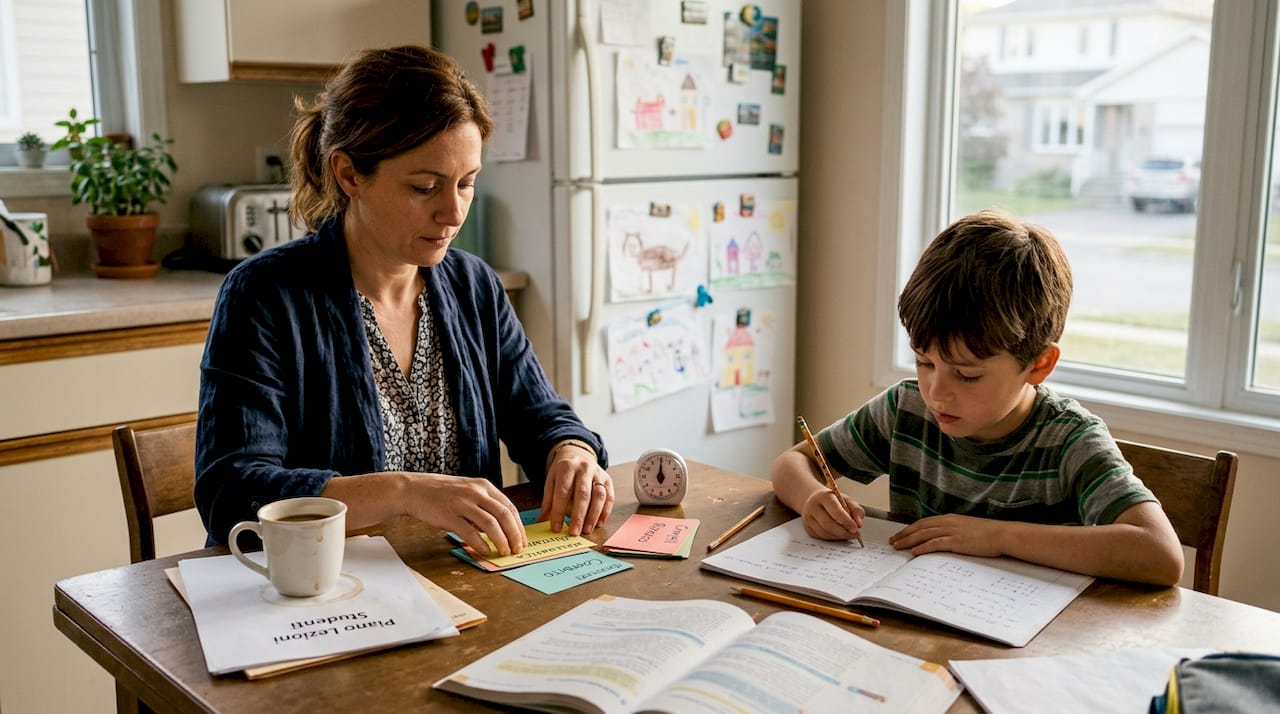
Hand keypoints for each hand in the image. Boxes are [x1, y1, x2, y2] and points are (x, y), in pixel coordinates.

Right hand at [401, 473, 525, 556]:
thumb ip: (484, 506)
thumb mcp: (468, 491)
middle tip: (517, 550)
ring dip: (500, 541)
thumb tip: (500, 529)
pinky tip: (485, 551)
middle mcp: (476, 492)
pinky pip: (470, 532)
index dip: (518, 526)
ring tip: (504, 552)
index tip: (522, 540)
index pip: (509, 507)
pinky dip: (480, 543)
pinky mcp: (450, 515)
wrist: (414, 489)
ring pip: (490, 524)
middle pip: (504, 515)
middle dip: (514, 535)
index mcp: (484, 486)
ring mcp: (463, 503)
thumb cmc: (442, 493)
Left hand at [538, 448, 613, 534]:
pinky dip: (605, 512)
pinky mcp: (608, 480)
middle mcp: (584, 468)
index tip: (556, 527)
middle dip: (578, 516)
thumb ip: (548, 501)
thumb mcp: (551, 481)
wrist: (578, 455)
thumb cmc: (563, 473)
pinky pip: (610, 497)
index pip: (562, 492)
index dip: (559, 511)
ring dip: (593, 516)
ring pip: (599, 496)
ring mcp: (598, 473)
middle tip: (574, 532)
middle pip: (583, 494)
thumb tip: (541, 522)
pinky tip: (598, 523)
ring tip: (586, 530)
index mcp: (566, 467)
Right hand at [800, 489, 863, 540]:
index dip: (846, 521)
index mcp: (823, 497)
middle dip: (843, 532)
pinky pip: (822, 537)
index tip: (856, 528)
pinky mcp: (808, 528)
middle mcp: (813, 507)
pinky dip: (833, 538)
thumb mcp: (846, 500)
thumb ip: (856, 510)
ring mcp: (808, 518)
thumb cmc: (833, 500)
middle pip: (828, 524)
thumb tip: (859, 523)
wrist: (815, 500)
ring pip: (824, 533)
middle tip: (855, 534)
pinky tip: (839, 535)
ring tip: (849, 534)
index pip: (835, 510)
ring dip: (839, 536)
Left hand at [889, 513, 1003, 556]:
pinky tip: (914, 552)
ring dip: (908, 540)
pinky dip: (923, 547)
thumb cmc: (988, 534)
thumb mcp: (967, 528)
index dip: (910, 528)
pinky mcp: (956, 541)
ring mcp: (951, 531)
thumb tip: (944, 539)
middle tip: (892, 541)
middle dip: (904, 534)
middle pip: (920, 527)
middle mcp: (947, 522)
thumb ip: (954, 531)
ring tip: (897, 546)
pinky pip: (935, 543)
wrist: (1001, 534)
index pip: (924, 522)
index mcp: (950, 519)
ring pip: (923, 534)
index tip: (900, 534)